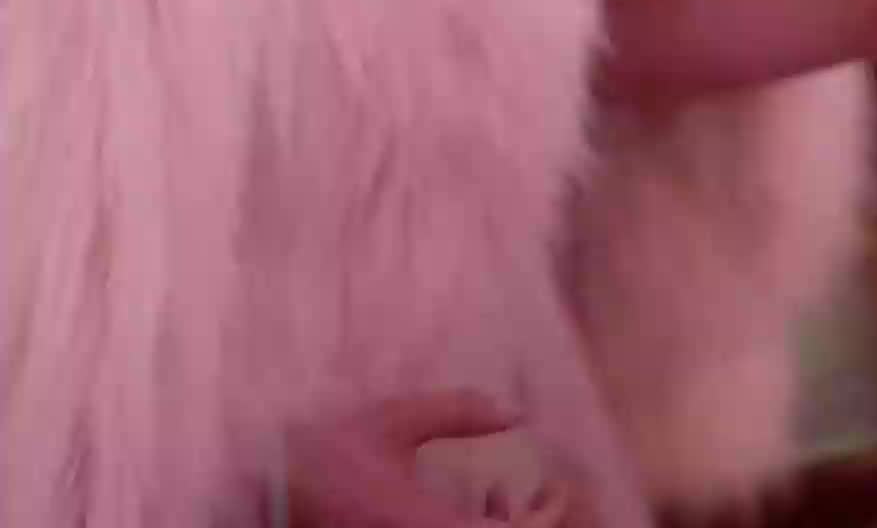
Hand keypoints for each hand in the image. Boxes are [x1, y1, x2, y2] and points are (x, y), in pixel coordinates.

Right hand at [288, 389, 572, 526]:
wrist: (270, 488)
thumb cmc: (330, 452)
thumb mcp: (393, 421)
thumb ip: (457, 413)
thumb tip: (514, 410)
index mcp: (432, 526)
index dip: (546, 518)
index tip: (556, 490)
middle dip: (525, 523)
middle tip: (531, 497)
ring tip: (499, 503)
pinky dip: (471, 527)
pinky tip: (467, 510)